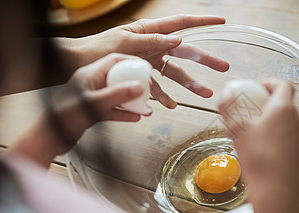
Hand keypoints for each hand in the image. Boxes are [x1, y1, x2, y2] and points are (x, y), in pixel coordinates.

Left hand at [9, 54, 144, 167]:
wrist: (49, 138)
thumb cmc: (63, 118)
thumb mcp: (94, 104)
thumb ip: (117, 95)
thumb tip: (138, 87)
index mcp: (88, 75)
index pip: (114, 60)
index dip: (132, 62)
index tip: (146, 69)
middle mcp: (91, 84)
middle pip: (119, 78)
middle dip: (135, 84)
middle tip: (148, 89)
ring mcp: (92, 98)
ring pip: (117, 95)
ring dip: (132, 101)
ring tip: (146, 107)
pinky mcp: (92, 112)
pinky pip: (113, 109)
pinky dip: (124, 113)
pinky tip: (135, 117)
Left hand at [58, 15, 229, 108]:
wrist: (75, 66)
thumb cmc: (95, 49)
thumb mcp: (123, 43)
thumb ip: (150, 41)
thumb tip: (178, 40)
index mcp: (149, 31)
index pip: (180, 23)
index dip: (202, 21)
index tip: (221, 20)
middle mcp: (152, 46)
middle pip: (185, 52)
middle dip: (205, 60)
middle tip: (224, 67)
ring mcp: (148, 62)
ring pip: (175, 73)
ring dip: (190, 84)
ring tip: (205, 94)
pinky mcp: (141, 77)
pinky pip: (157, 87)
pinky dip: (163, 96)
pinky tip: (170, 106)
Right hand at [219, 79, 298, 212]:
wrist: (275, 192)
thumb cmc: (258, 160)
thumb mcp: (236, 130)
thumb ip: (229, 107)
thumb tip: (225, 93)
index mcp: (284, 109)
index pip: (283, 85)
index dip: (269, 83)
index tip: (257, 87)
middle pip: (285, 103)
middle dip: (268, 104)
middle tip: (251, 111)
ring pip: (288, 122)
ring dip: (273, 122)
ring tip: (255, 132)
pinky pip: (290, 138)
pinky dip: (279, 137)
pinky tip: (264, 149)